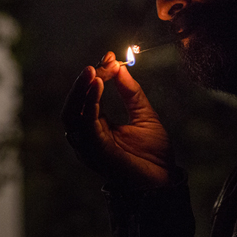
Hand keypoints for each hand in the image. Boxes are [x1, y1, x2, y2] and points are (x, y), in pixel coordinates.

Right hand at [61, 51, 173, 188]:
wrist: (165, 179)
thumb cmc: (154, 152)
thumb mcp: (143, 113)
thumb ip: (131, 92)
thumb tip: (119, 66)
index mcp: (96, 129)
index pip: (85, 100)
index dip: (93, 78)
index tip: (109, 57)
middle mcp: (87, 139)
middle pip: (72, 107)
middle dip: (81, 84)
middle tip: (95, 64)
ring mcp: (89, 147)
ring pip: (72, 116)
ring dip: (81, 92)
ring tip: (94, 73)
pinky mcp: (97, 153)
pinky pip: (86, 127)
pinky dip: (89, 105)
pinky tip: (98, 88)